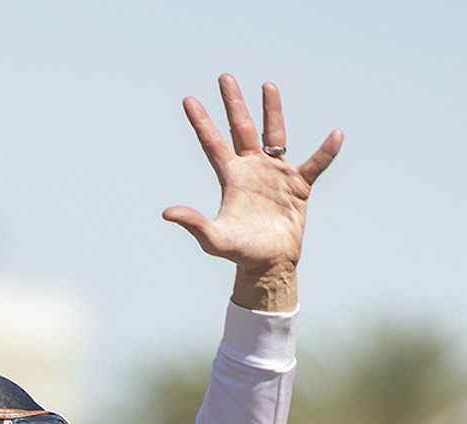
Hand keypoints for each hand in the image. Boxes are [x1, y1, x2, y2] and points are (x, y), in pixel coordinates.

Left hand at [163, 75, 342, 310]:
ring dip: (272, 112)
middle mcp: (252, 169)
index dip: (201, 122)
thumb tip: (166, 212)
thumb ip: (193, 222)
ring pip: (274, 135)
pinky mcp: (298, 185)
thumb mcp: (213, 238)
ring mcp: (275, 174)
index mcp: (231, 178)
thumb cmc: (240, 252)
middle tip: (224, 77)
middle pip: (241, 129)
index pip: (213, 144)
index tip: (189, 100)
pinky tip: (336, 135)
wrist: (268, 265)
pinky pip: (315, 164)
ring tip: (268, 87)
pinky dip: (326, 151)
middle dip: (233, 104)